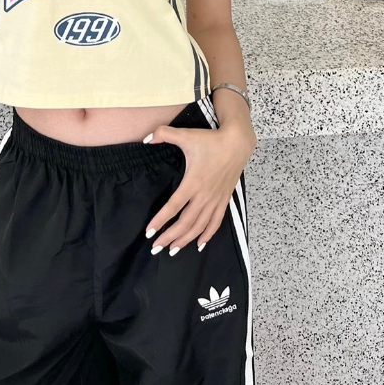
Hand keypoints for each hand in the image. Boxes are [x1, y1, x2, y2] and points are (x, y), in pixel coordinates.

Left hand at [143, 123, 254, 254]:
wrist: (237, 143)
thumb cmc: (210, 140)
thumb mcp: (185, 134)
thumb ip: (163, 134)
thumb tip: (146, 139)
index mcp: (193, 182)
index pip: (174, 206)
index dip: (161, 220)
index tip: (149, 232)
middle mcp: (204, 195)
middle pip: (185, 222)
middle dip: (170, 237)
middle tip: (156, 247)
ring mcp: (215, 200)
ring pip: (200, 226)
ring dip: (186, 239)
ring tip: (173, 250)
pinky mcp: (224, 200)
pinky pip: (215, 223)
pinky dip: (207, 235)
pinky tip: (199, 244)